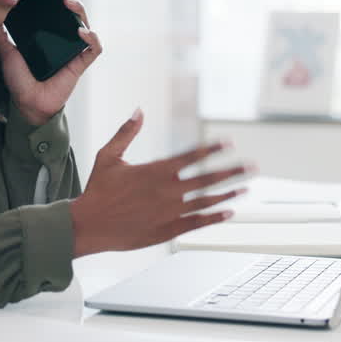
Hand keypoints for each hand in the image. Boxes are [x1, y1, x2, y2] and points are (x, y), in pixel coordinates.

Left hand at [0, 0, 102, 124]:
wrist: (27, 103)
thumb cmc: (20, 81)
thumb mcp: (7, 52)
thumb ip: (1, 35)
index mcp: (48, 34)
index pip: (56, 10)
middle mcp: (62, 39)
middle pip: (72, 12)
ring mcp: (73, 50)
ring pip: (85, 25)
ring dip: (79, 11)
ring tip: (68, 3)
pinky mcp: (80, 63)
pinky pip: (93, 48)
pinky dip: (91, 38)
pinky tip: (82, 32)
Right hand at [69, 108, 252, 256]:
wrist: (88, 226)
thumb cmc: (97, 190)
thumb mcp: (109, 156)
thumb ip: (126, 133)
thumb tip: (138, 111)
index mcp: (156, 171)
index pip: (192, 156)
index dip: (212, 149)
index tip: (229, 143)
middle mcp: (167, 191)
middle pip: (207, 179)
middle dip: (232, 171)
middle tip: (252, 167)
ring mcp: (169, 212)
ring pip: (206, 201)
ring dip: (228, 194)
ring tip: (245, 188)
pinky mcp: (166, 230)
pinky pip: (196, 223)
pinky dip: (214, 217)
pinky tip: (229, 213)